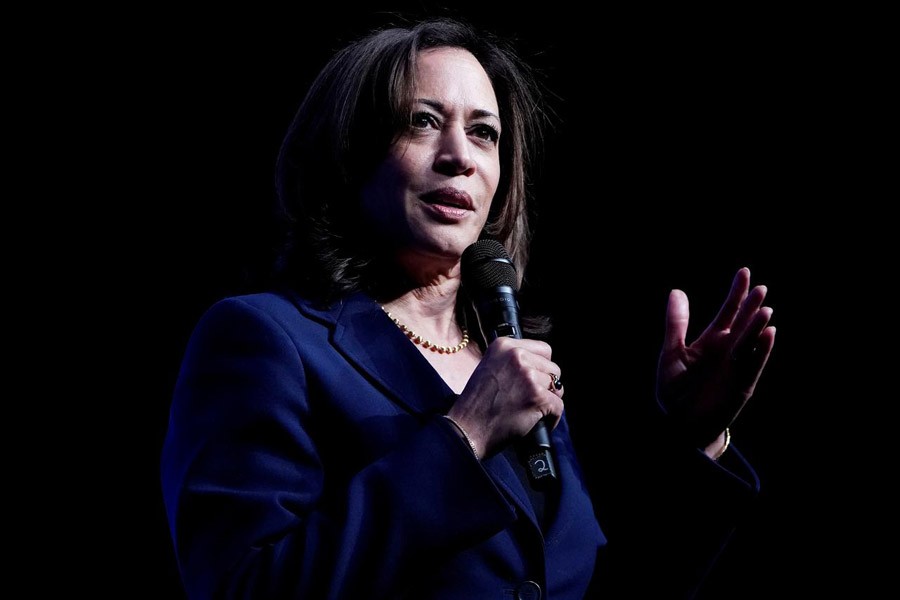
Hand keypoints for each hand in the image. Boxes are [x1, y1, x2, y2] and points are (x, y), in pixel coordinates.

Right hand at [448, 337, 563, 458]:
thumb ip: (512, 361)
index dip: (541, 367)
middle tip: (531, 398)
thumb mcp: (489, 367)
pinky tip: (538, 422)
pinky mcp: (537, 396)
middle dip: (547, 385)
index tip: (534, 380)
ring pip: (557, 387)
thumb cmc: (476, 404)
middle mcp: (517, 356)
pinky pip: (558, 406)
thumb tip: (539, 365)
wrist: (467, 429)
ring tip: (531, 410)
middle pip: (553, 368)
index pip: (544, 349)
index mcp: (504, 345)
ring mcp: (528, 376)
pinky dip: (552, 418)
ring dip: (549, 401)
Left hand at [657, 267, 775, 445]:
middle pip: (743, 323)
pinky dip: (761, 350)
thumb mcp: (671, 352)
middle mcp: (728, 351)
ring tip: (765, 310)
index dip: (736, 293)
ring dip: (757, 327)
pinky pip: (753, 365)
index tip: (744, 272)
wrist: (680, 425)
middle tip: (760, 288)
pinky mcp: (742, 385)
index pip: (728, 312)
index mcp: (712, 341)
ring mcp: (736, 367)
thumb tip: (677, 291)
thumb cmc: (675, 390)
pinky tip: (769, 334)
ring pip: (750, 342)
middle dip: (751, 307)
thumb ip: (676, 323)